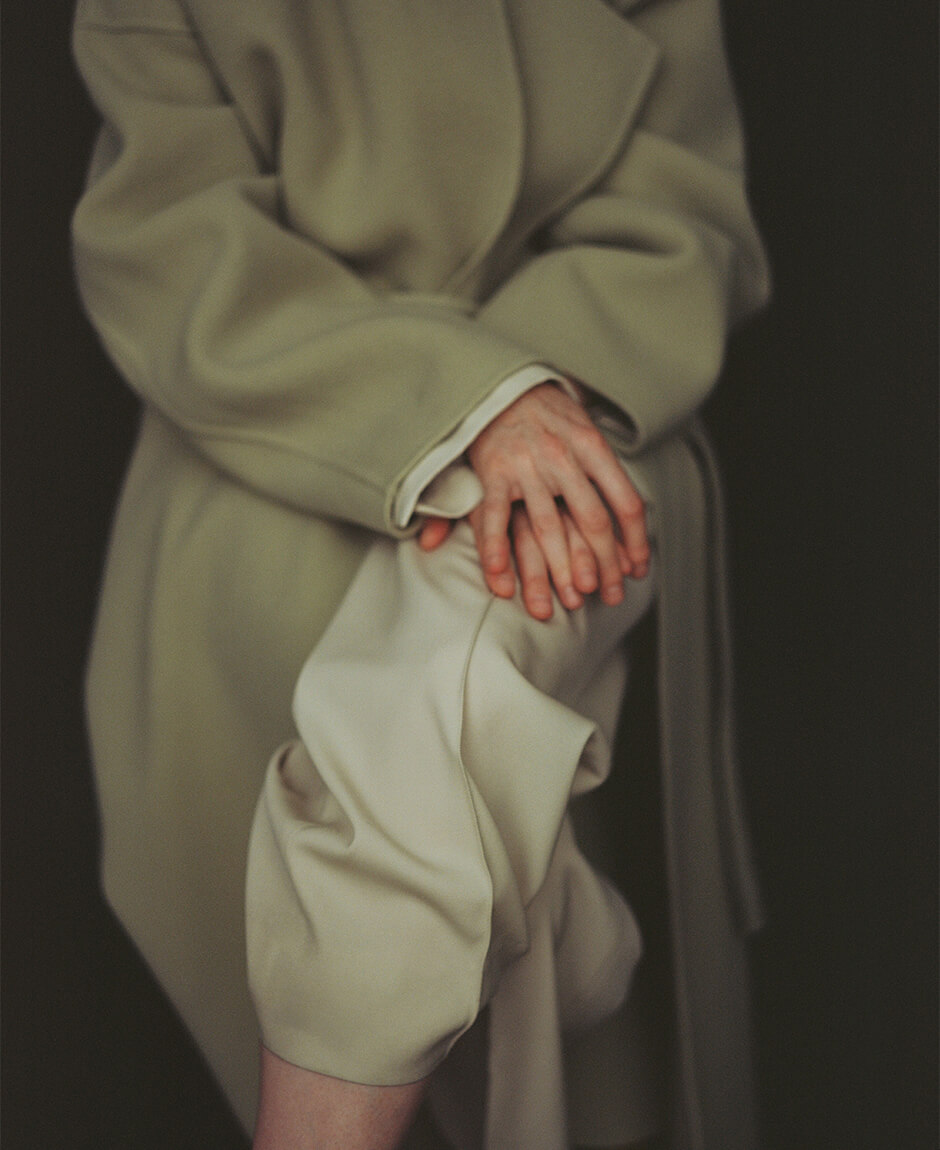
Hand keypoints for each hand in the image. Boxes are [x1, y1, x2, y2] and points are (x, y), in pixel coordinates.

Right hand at [464, 382, 648, 618]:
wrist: (502, 382)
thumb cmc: (548, 414)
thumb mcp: (585, 431)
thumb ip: (604, 473)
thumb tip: (629, 521)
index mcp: (593, 446)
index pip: (626, 502)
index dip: (635, 540)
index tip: (638, 570)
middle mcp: (564, 457)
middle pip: (592, 521)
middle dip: (604, 565)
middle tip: (610, 596)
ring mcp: (528, 466)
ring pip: (547, 528)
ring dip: (559, 570)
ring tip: (569, 602)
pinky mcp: (493, 473)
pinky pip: (495, 519)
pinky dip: (496, 552)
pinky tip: (501, 581)